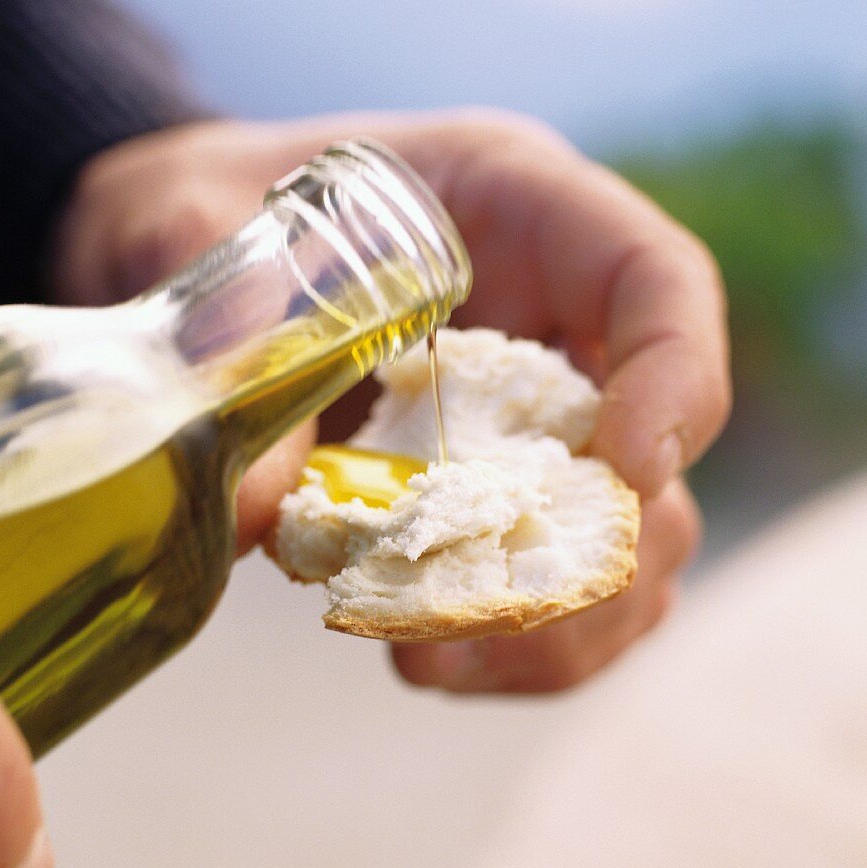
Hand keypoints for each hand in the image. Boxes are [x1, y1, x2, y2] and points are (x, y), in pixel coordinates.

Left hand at [53, 110, 729, 690]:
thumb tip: (269, 512)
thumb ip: (233, 339)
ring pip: (619, 547)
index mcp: (519, 211)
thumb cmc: (208, 206)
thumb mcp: (189, 225)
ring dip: (552, 625)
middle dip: (593, 558)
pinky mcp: (486, 493)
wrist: (189, 249)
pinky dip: (511, 640)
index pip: (658, 281)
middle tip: (477, 617)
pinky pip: (550, 583)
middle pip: (655, 454)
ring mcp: (527, 421)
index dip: (677, 376)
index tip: (630, 467)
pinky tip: (427, 658)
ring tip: (433, 661)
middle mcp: (550, 325)